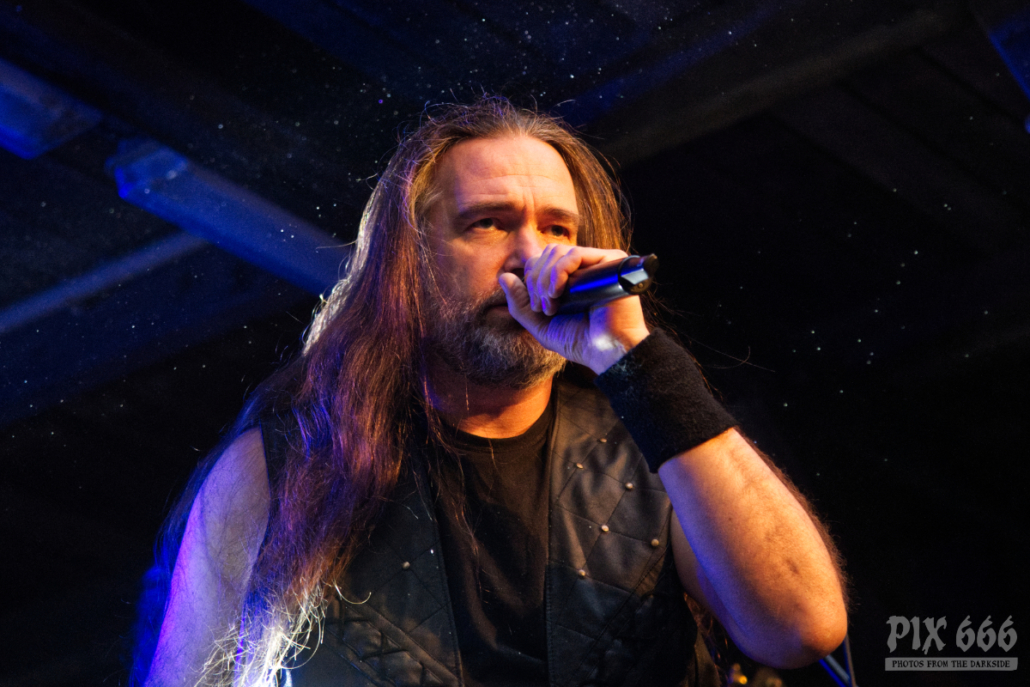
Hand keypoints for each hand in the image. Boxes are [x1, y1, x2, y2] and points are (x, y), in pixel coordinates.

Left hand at [497, 244, 649, 373]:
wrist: (607, 351)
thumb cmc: (579, 340)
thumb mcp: (540, 324)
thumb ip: (520, 303)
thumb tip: (504, 277)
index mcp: (570, 277)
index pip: (540, 260)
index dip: (531, 280)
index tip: (538, 307)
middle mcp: (584, 267)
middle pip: (546, 253)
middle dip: (536, 280)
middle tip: (543, 308)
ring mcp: (598, 263)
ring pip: (557, 251)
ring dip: (546, 278)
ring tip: (552, 304)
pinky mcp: (611, 261)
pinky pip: (575, 254)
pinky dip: (558, 272)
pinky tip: (558, 292)